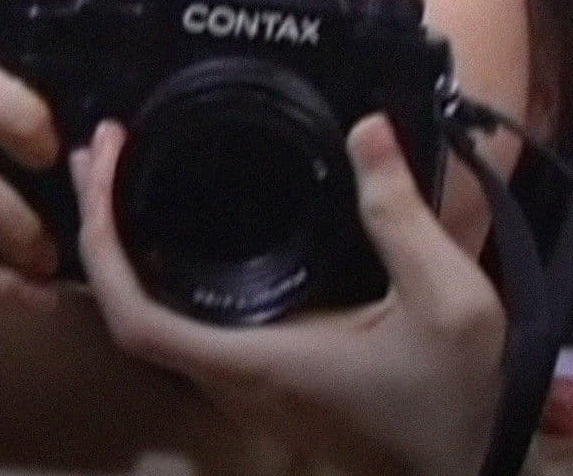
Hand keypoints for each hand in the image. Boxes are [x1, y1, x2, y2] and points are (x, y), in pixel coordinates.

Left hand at [73, 116, 506, 475]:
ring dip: (129, 248)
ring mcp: (247, 386)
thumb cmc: (458, 399)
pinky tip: (183, 225)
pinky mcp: (266, 380)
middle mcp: (236, 381)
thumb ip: (402, 216)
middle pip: (129, 311)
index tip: (106, 167)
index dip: (102, 243)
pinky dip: (165, 270)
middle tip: (106, 150)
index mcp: (258, 361)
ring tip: (125, 174)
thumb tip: (366, 131)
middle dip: (102, 228)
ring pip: (155, 321)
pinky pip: (189, 324)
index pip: (136, 317)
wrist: (469, 469)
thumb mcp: (448, 301)